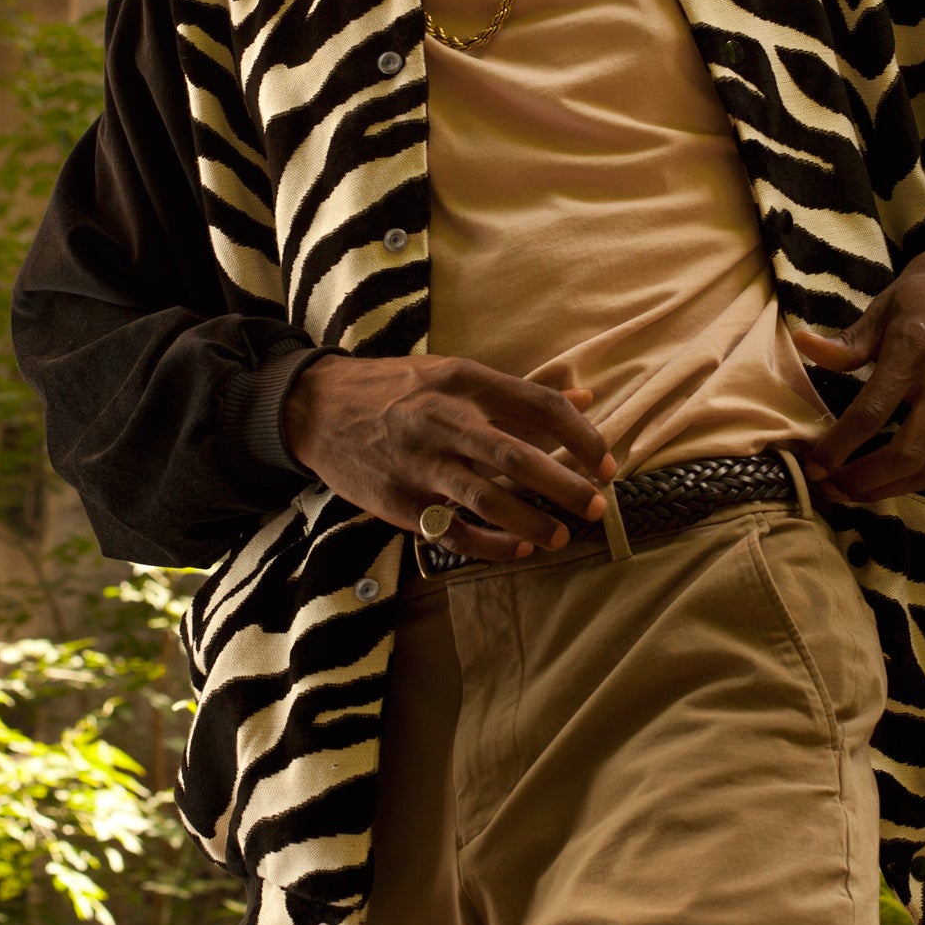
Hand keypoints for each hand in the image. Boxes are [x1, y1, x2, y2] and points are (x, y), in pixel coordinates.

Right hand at [281, 354, 616, 563]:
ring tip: (559, 537)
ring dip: (531, 522)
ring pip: (487, 499)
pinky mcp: (400, 501)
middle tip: (596, 506)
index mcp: (465, 382)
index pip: (539, 405)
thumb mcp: (456, 375)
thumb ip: (520, 393)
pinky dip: (489, 545)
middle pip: (517, 455)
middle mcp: (444, 420)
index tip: (605, 461)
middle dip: (564, 485)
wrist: (318, 409)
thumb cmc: (398, 390)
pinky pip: (452, 531)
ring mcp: (420, 463)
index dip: (581, 435)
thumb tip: (584, 399)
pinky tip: (516, 549)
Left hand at [789, 223, 924, 503]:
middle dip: (861, 481)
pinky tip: (880, 480)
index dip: (839, 446)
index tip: (812, 465)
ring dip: (884, 489)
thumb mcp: (887, 303)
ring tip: (847, 493)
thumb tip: (803, 346)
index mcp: (915, 350)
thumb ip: (849, 340)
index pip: (873, 413)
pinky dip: (908, 478)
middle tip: (825, 489)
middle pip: (905, 454)